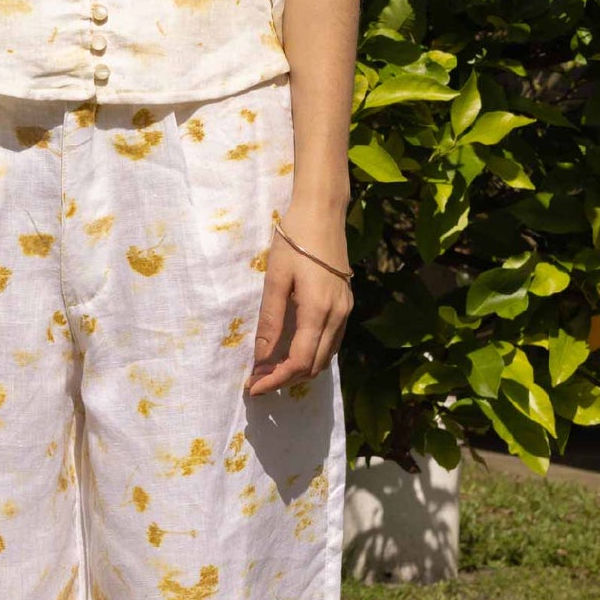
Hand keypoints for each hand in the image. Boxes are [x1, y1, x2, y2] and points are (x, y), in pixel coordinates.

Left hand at [246, 203, 351, 395]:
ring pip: (326, 357)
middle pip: (315, 366)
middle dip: (286, 379)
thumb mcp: (275, 278)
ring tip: (270, 368)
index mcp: (318, 311)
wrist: (323, 212)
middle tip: (257, 379)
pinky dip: (313, 354)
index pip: (300, 362)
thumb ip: (271, 321)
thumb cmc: (293, 240)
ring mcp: (346, 311)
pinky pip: (332, 342)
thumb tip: (262, 358)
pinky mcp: (347, 304)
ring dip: (300, 369)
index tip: (253, 387)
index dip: (276, 380)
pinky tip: (292, 350)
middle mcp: (338, 316)